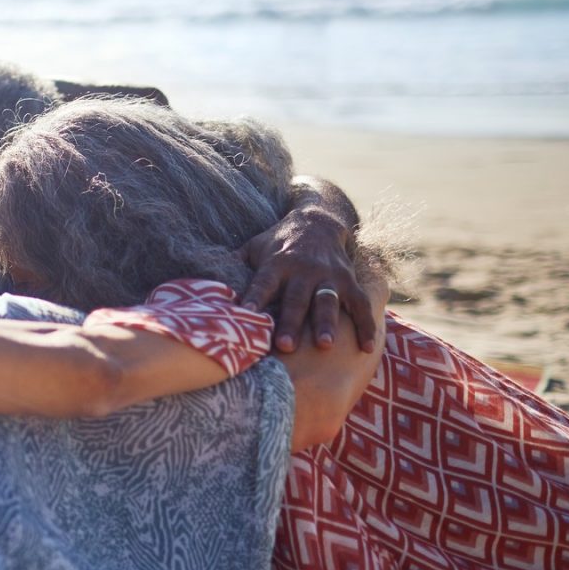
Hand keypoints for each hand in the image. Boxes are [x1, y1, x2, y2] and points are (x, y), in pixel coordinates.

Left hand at [240, 209, 375, 353]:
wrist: (317, 221)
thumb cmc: (277, 243)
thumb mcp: (254, 247)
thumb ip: (234, 265)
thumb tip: (201, 284)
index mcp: (276, 263)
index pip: (262, 283)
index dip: (253, 298)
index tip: (244, 316)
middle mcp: (303, 269)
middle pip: (296, 298)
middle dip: (291, 322)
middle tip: (285, 346)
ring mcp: (328, 275)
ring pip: (327, 301)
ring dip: (326, 323)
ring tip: (324, 345)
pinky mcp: (348, 281)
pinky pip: (360, 304)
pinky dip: (365, 325)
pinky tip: (367, 347)